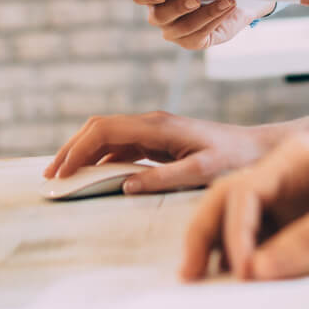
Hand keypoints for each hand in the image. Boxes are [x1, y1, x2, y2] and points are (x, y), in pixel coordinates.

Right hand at [44, 111, 282, 192]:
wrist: (256, 148)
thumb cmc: (235, 158)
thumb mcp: (202, 170)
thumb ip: (164, 177)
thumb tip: (125, 185)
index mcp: (158, 125)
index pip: (105, 129)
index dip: (78, 149)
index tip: (61, 172)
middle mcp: (151, 123)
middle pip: (99, 128)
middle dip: (71, 148)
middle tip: (51, 176)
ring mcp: (153, 131)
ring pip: (106, 136)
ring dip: (83, 153)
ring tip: (63, 177)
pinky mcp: (157, 141)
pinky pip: (120, 147)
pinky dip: (100, 159)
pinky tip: (91, 175)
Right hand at [133, 0, 273, 49]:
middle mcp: (158, 14)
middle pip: (160, 15)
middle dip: (179, 7)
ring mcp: (172, 31)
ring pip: (184, 27)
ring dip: (207, 12)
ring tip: (227, 1)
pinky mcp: (189, 42)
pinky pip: (199, 35)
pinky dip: (215, 19)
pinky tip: (228, 8)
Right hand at [181, 133, 308, 280]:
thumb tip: (258, 270)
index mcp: (295, 157)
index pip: (243, 192)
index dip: (235, 233)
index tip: (244, 272)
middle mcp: (287, 176)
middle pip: (227, 201)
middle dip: (204, 235)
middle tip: (189, 275)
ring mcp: (295, 201)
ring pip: (240, 222)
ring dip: (220, 248)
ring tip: (205, 281)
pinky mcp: (306, 226)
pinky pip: (264, 242)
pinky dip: (247, 259)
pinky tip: (243, 281)